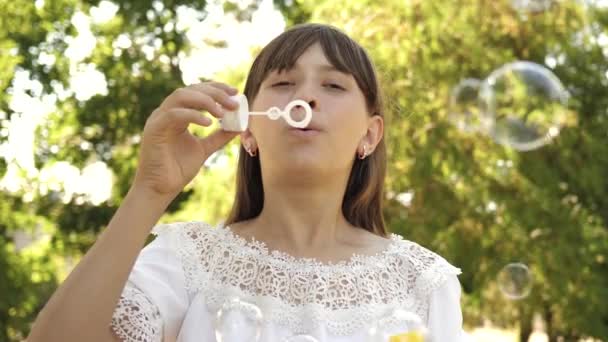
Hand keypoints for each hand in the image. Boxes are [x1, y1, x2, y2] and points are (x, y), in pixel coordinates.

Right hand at [132, 82, 239, 196]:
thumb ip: (219, 136)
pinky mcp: (153, 129)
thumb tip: (238, 127)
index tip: (234, 92)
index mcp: (176, 115)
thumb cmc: (178, 170)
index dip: (216, 88)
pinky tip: (208, 123)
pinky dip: (192, 115)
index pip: (196, 91)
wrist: (160, 190)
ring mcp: (158, 119)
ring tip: (222, 112)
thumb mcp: (204, 149)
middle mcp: (166, 113)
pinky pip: (174, 114)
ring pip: (181, 96)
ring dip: (205, 100)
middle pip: (190, 89)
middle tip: (233, 101)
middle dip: (214, 92)